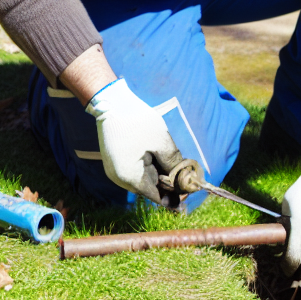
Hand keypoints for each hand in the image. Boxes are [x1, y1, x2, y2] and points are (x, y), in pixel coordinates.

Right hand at [85, 78, 179, 202]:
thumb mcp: (161, 142)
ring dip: (160, 174)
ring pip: (143, 178)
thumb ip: (173, 163)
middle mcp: (120, 179)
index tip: (189, 191)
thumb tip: (184, 179)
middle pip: (150, 188)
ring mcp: (115, 170)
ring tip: (177, 165)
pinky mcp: (115, 160)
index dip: (175, 196)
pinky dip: (149, 167)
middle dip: (169, 184)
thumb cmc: (138, 122)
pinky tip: (161, 158)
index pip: (157, 197)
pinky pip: (136, 170)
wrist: (111, 102)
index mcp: (132, 178)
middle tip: (186, 175)